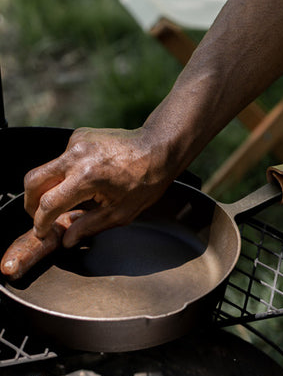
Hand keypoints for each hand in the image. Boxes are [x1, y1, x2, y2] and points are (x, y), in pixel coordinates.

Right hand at [24, 126, 177, 247]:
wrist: (158, 148)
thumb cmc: (146, 181)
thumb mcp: (121, 213)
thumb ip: (90, 226)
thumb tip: (67, 240)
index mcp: (87, 178)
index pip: (48, 204)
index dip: (40, 222)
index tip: (41, 232)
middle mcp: (76, 156)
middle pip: (33, 181)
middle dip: (30, 203)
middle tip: (39, 217)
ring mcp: (75, 142)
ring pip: (45, 168)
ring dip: (47, 187)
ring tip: (65, 201)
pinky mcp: (78, 135)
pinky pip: (61, 158)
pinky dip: (63, 173)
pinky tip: (82, 180)